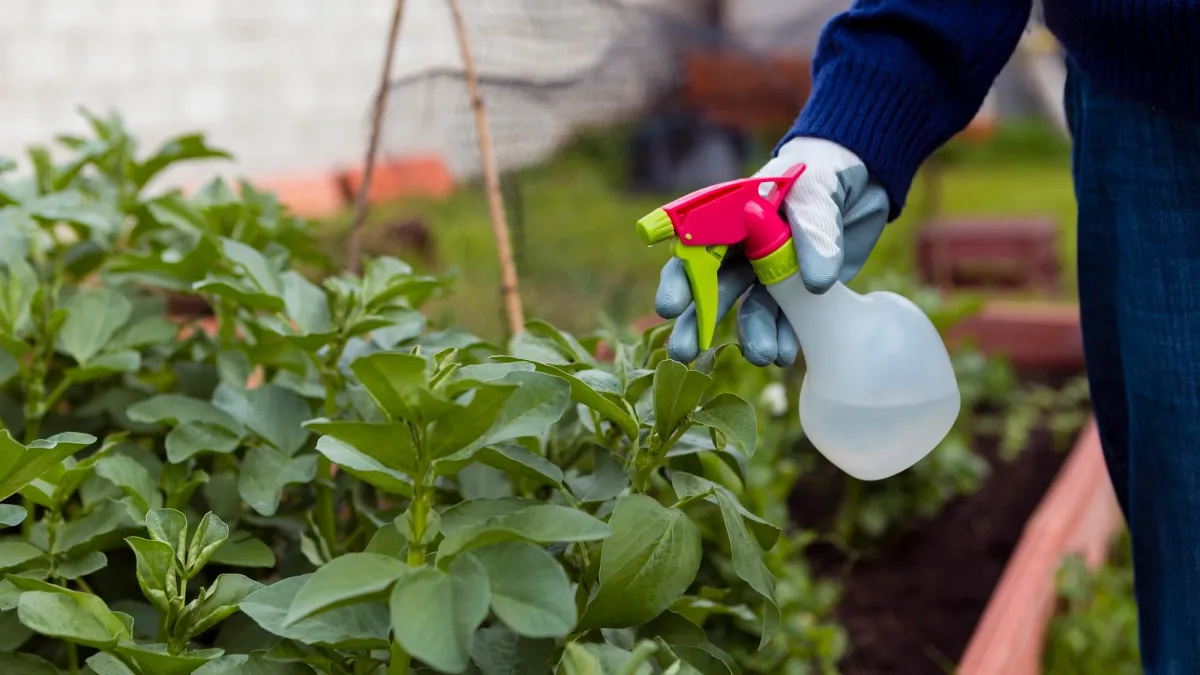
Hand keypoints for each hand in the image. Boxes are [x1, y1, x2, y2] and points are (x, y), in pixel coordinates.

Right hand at [655, 137, 889, 365]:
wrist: (867, 178)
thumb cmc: (828, 170)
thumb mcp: (819, 189)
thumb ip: (814, 230)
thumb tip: (814, 284)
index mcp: (732, 216)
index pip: (695, 248)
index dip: (681, 279)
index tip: (670, 307)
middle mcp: (744, 248)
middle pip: (713, 287)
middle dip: (698, 321)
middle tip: (683, 352)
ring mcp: (771, 272)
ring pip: (751, 309)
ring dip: (752, 335)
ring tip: (762, 356)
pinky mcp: (800, 291)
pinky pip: (787, 319)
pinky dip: (785, 337)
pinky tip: (786, 353)